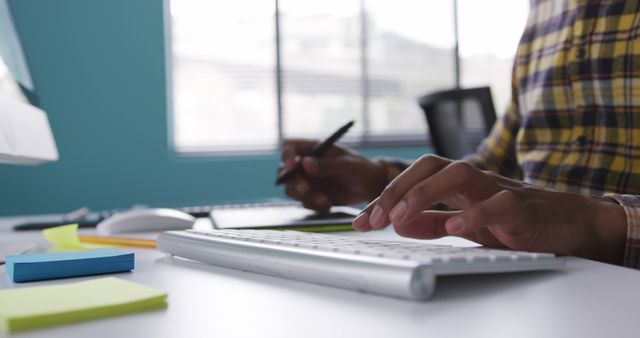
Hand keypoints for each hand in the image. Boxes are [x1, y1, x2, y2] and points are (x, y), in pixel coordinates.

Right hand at [278, 139, 386, 211]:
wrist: (369, 187)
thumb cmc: (360, 169)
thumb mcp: (346, 166)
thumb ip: (326, 165)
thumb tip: (305, 163)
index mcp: (313, 148)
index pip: (290, 147)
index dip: (286, 156)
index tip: (292, 167)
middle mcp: (305, 164)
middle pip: (285, 171)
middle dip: (294, 182)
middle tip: (306, 189)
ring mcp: (307, 180)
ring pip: (291, 189)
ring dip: (305, 197)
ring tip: (325, 201)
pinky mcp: (311, 195)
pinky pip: (303, 202)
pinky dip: (314, 205)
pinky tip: (329, 205)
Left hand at [353, 155, 626, 263]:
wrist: (568, 223)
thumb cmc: (514, 221)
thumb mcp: (464, 224)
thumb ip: (432, 223)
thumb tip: (397, 223)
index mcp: (457, 184)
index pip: (414, 179)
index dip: (385, 197)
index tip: (361, 221)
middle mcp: (474, 180)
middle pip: (431, 166)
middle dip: (397, 189)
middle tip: (374, 218)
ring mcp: (499, 189)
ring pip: (460, 175)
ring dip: (425, 194)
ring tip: (400, 217)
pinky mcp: (523, 207)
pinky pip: (498, 204)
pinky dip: (475, 214)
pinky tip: (454, 226)